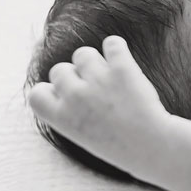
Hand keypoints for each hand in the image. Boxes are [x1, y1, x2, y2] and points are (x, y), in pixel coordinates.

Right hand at [27, 36, 171, 175]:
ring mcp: (98, 81)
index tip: (70, 100)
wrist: (152, 148)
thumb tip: (63, 80)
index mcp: (61, 117)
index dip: (52, 92)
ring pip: (83, 54)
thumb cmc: (119, 144)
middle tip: (97, 93)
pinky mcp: (121, 69)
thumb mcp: (82, 134)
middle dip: (76, 78)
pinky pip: (112, 43)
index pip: (37, 93)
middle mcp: (75, 96)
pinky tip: (123, 62)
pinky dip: (117, 49)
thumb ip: (68, 110)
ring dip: (96, 63)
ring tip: (112, 80)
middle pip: (59, 69)